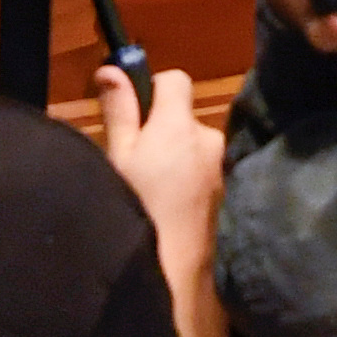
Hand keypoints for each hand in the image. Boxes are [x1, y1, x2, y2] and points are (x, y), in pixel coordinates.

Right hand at [91, 58, 222, 255]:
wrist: (175, 268)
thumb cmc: (137, 205)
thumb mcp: (118, 157)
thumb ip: (119, 111)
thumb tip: (112, 68)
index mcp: (179, 123)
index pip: (176, 79)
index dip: (153, 89)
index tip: (134, 116)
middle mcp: (208, 137)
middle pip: (184, 116)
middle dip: (162, 130)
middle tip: (136, 161)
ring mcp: (219, 167)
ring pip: (192, 146)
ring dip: (175, 157)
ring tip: (151, 189)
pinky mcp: (224, 192)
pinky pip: (201, 171)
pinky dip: (186, 179)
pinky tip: (169, 205)